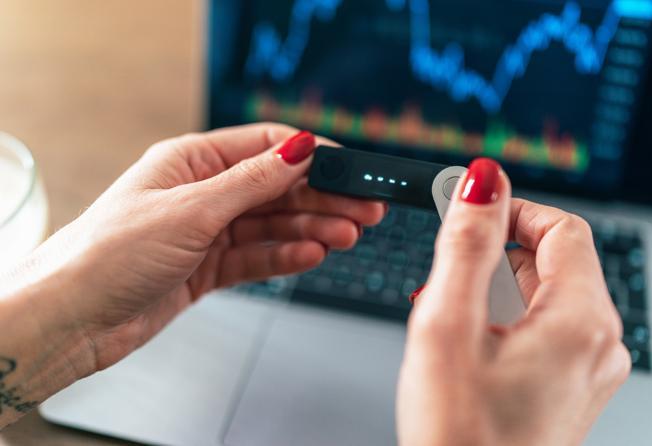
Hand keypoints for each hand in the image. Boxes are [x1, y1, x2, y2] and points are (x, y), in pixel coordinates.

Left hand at [12, 123, 384, 373]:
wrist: (74, 318)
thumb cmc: (109, 252)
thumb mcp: (191, 209)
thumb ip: (252, 182)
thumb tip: (302, 149)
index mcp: (191, 161)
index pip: (265, 147)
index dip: (312, 156)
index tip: (350, 168)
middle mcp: (202, 193)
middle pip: (276, 189)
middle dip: (322, 198)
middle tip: (365, 209)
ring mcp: (206, 231)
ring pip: (272, 225)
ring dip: (311, 229)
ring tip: (347, 235)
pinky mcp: (207, 268)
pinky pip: (257, 257)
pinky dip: (285, 256)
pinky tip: (312, 254)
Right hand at [397, 159, 629, 445]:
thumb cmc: (459, 436)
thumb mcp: (448, 325)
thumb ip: (466, 245)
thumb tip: (483, 183)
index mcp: (581, 322)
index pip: (562, 229)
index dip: (513, 209)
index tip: (470, 203)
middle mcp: (597, 344)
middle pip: (552, 263)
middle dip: (495, 254)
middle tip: (447, 261)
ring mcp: (585, 370)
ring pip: (543, 297)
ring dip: (494, 290)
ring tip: (450, 314)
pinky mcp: (566, 389)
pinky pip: (542, 331)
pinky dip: (504, 320)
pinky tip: (467, 341)